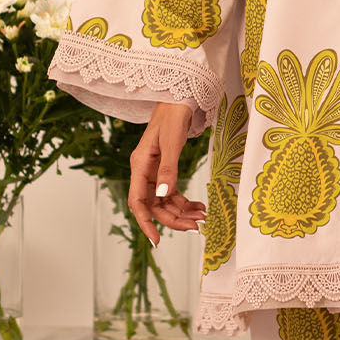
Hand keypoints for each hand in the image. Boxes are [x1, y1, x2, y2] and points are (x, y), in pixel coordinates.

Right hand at [128, 101, 206, 246]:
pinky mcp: (165, 170)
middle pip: (155, 205)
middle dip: (174, 219)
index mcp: (140, 165)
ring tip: (202, 218)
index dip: (146, 222)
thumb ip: (167, 169)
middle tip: (195, 228)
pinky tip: (200, 206)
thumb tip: (163, 195)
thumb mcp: (171, 143)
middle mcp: (144, 172)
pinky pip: (173, 193)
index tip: (157, 239)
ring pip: (165, 202)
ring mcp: (154, 172)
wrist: (178, 99)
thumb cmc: (172, 117)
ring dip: (182, 212)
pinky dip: (186, 201)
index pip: (138, 202)